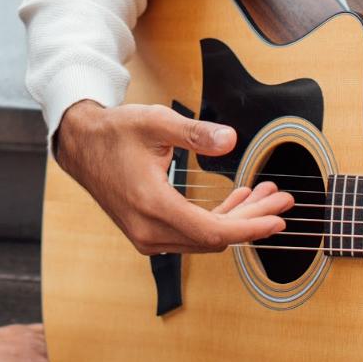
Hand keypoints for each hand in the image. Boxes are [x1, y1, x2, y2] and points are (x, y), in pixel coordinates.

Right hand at [54, 100, 292, 255]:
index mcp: (152, 205)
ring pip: (204, 238)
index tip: (277, 220)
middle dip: (252, 220)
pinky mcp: (147, 233)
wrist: (81, 145)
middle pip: (214, 238)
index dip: (249, 228)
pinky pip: (191, 235)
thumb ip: (195, 133)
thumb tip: (231, 139)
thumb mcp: (156, 123)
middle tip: (281, 201)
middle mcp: (148, 230)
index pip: (212, 232)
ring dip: (237, 219)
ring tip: (264, 195)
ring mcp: (146, 236)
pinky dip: (217, 220)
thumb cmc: (115, 133)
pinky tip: (237, 199)